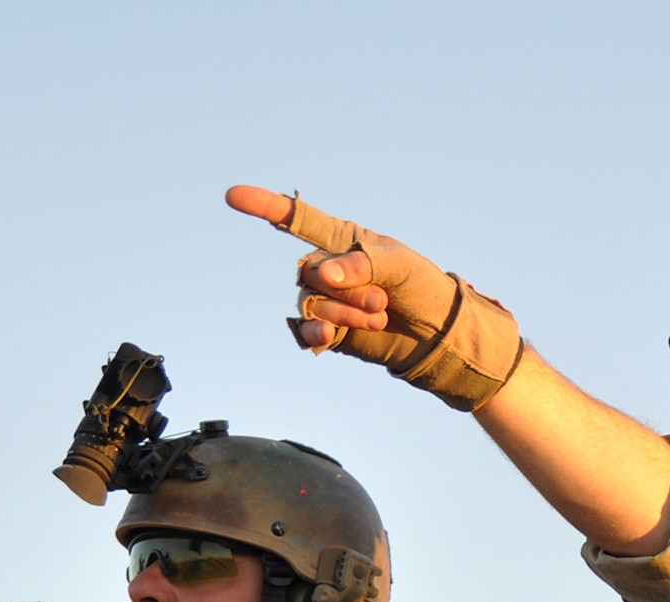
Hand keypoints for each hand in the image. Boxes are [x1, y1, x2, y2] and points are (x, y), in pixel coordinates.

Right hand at [223, 186, 520, 409]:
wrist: (437, 334)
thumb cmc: (422, 287)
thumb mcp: (400, 265)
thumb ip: (361, 264)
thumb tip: (322, 276)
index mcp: (342, 241)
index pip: (297, 220)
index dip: (264, 206)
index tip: (232, 196)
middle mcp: (328, 269)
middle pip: (309, 274)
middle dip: (346, 289)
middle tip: (382, 300)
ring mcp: (326, 301)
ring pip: (310, 304)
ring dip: (344, 313)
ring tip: (379, 315)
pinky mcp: (329, 333)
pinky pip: (305, 331)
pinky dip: (316, 334)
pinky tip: (329, 338)